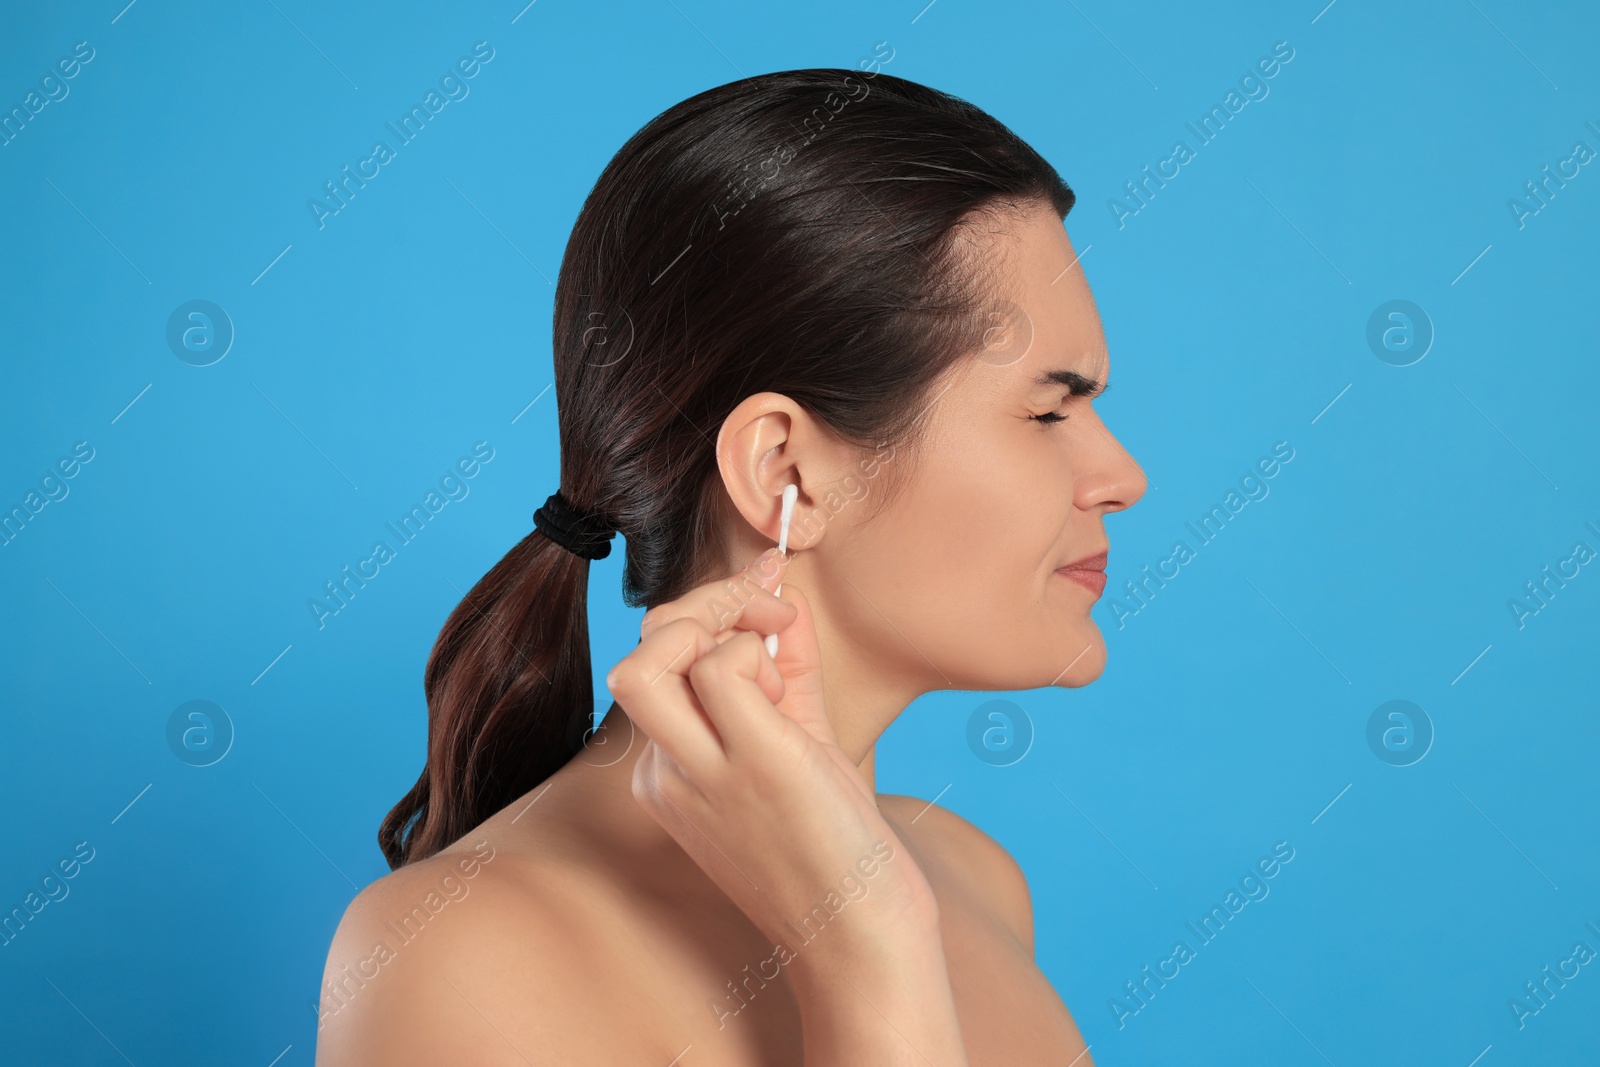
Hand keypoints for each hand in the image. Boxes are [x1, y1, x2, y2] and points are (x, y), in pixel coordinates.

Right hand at [604, 548, 938, 966]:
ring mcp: (701, 771)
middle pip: (637, 652)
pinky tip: (793, 689)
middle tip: (766, 621)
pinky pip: (722, 667)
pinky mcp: (751, 765)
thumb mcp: (800, 743)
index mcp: (671, 773)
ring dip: (719, 625)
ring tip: (772, 658)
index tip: (771, 621)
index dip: (710, 623)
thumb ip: (787, 667)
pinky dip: (760, 650)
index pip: (655, 665)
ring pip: (651, 655)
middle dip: (701, 608)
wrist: (861, 938)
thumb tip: (779, 589)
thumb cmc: (836, 848)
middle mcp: (669, 773)